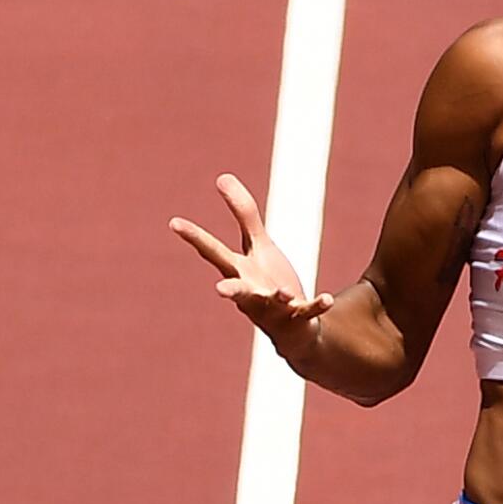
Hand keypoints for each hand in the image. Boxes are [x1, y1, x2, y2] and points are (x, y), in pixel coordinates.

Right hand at [169, 173, 333, 353]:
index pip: (213, 252)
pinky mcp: (300, 315)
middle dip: (230, 289)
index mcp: (239, 272)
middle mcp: (252, 292)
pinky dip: (317, 305)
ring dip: (276, 297)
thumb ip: (243, 214)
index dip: (194, 237)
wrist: (291, 326)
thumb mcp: (258, 245)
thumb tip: (222, 176)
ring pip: (272, 303)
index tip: (174, 221)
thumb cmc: (268, 281)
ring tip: (282, 292)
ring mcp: (275, 307)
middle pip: (238, 288)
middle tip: (220, 291)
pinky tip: (328, 298)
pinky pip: (309, 310)